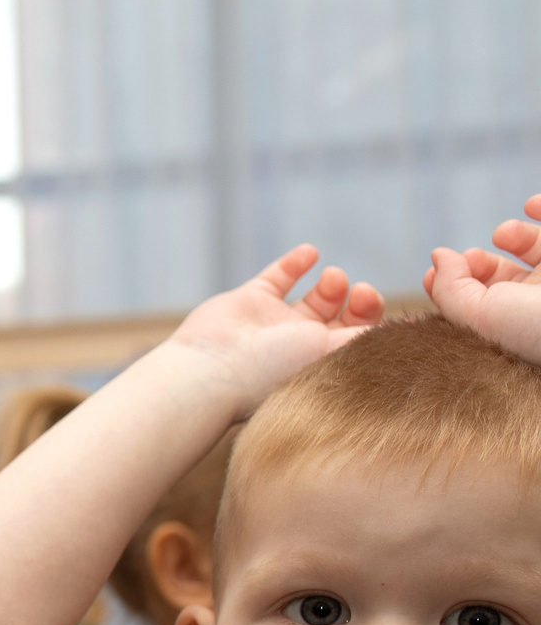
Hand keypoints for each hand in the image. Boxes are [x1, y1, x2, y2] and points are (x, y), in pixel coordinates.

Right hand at [164, 244, 381, 410]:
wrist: (210, 368)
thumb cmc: (271, 371)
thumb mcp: (332, 354)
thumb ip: (368, 337)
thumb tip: (413, 329)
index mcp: (319, 367)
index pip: (358, 341)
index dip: (375, 321)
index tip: (381, 310)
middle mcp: (299, 348)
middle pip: (342, 318)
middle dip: (358, 301)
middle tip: (361, 294)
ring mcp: (273, 324)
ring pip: (315, 298)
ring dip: (332, 283)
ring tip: (333, 279)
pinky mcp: (248, 302)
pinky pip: (278, 278)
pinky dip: (295, 263)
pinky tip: (309, 253)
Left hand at [424, 194, 540, 362]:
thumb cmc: (537, 328)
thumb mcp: (479, 316)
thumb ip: (450, 290)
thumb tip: (438, 257)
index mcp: (514, 327)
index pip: (480, 306)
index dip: (456, 283)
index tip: (436, 270)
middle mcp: (540, 306)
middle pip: (507, 280)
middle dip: (481, 265)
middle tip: (471, 258)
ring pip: (539, 251)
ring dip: (516, 236)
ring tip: (504, 232)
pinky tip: (532, 205)